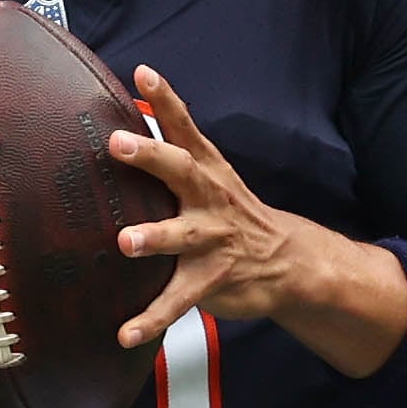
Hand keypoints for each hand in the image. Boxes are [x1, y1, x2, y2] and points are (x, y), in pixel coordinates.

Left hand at [108, 67, 306, 346]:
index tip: (143, 74)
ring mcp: (214, 240)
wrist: (290, 262)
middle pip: (182, 171)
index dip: (166, 100)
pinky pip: (179, 302)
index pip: (185, 128)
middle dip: (150, 156)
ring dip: (154, 237)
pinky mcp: (213, 280)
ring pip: (182, 236)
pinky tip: (125, 333)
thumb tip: (116, 127)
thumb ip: (171, 155)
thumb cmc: (232, 214)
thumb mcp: (210, 178)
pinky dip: (152, 319)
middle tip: (118, 144)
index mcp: (208, 171)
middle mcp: (210, 199)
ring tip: (125, 241)